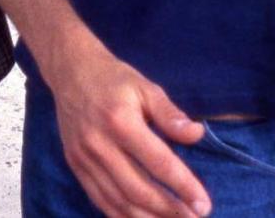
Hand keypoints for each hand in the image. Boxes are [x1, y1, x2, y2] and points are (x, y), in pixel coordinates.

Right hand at [48, 42, 209, 217]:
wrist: (70, 71)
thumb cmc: (114, 79)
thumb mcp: (146, 87)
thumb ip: (170, 114)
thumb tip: (197, 134)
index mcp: (121, 122)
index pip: (158, 163)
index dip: (184, 187)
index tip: (204, 204)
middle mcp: (99, 144)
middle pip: (138, 190)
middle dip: (169, 210)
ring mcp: (83, 158)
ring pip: (118, 201)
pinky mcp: (75, 166)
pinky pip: (100, 200)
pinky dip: (123, 216)